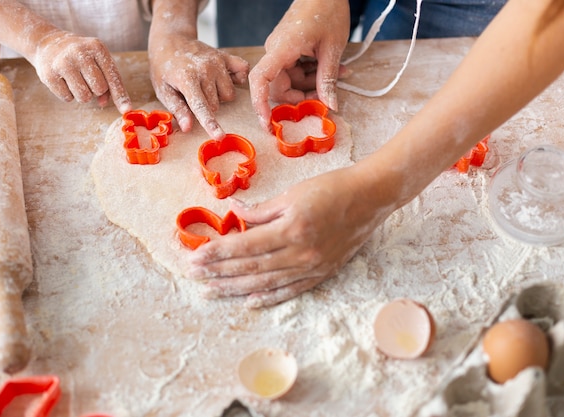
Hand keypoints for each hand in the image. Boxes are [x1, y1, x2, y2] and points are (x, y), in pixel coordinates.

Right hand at [32, 31, 131, 112]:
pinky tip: (63, 80)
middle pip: (99, 89)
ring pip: (84, 97)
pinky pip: (68, 98)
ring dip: (82, 95)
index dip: (120, 95)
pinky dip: (68, 94)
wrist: (48, 43)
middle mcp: (80, 52)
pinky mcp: (49, 74)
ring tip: (75, 80)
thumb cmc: (81, 56)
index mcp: (96, 47)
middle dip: (96, 90)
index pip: (113, 76)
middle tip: (86, 78)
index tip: (126, 109)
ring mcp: (63, 63)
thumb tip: (103, 103)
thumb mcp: (97, 62)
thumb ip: (107, 83)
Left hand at [149, 35, 248, 139]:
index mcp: (187, 79)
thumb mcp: (163, 90)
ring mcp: (218, 62)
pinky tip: (223, 78)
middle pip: (216, 105)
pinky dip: (237, 79)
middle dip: (207, 106)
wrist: (171, 40)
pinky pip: (243, 74)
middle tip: (193, 93)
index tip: (219, 136)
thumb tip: (188, 128)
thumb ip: (177, 109)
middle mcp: (206, 69)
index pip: (201, 106)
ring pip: (229, 95)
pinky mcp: (227, 57)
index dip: (210, 123)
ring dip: (219, 96)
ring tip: (205, 85)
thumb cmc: (164, 69)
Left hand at [186, 165, 392, 307]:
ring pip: (266, 283)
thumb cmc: (332, 187)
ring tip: (211, 290)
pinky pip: (291, 290)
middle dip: (219, 272)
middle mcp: (300, 253)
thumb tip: (234, 211)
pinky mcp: (322, 273)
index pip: (245, 246)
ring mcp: (312, 267)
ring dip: (236, 288)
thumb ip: (262, 210)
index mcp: (291, 229)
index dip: (218, 252)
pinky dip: (269, 297)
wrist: (370, 197)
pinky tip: (249, 302)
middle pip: (251, 268)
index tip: (195, 256)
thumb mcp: (293, 193)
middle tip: (193, 274)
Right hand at [249, 0, 349, 129]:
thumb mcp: (333, 49)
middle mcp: (275, 51)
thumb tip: (330, 106)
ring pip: (290, 81)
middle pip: (279, 87)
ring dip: (312, 85)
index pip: (260, 79)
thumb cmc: (328, 10)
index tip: (267, 122)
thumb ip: (328, 79)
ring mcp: (281, 51)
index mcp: (281, 48)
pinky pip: (295, 71)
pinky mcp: (288, 51)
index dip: (259, 103)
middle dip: (302, 95)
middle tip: (326, 97)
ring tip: (339, 77)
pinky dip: (312, 74)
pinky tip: (333, 70)